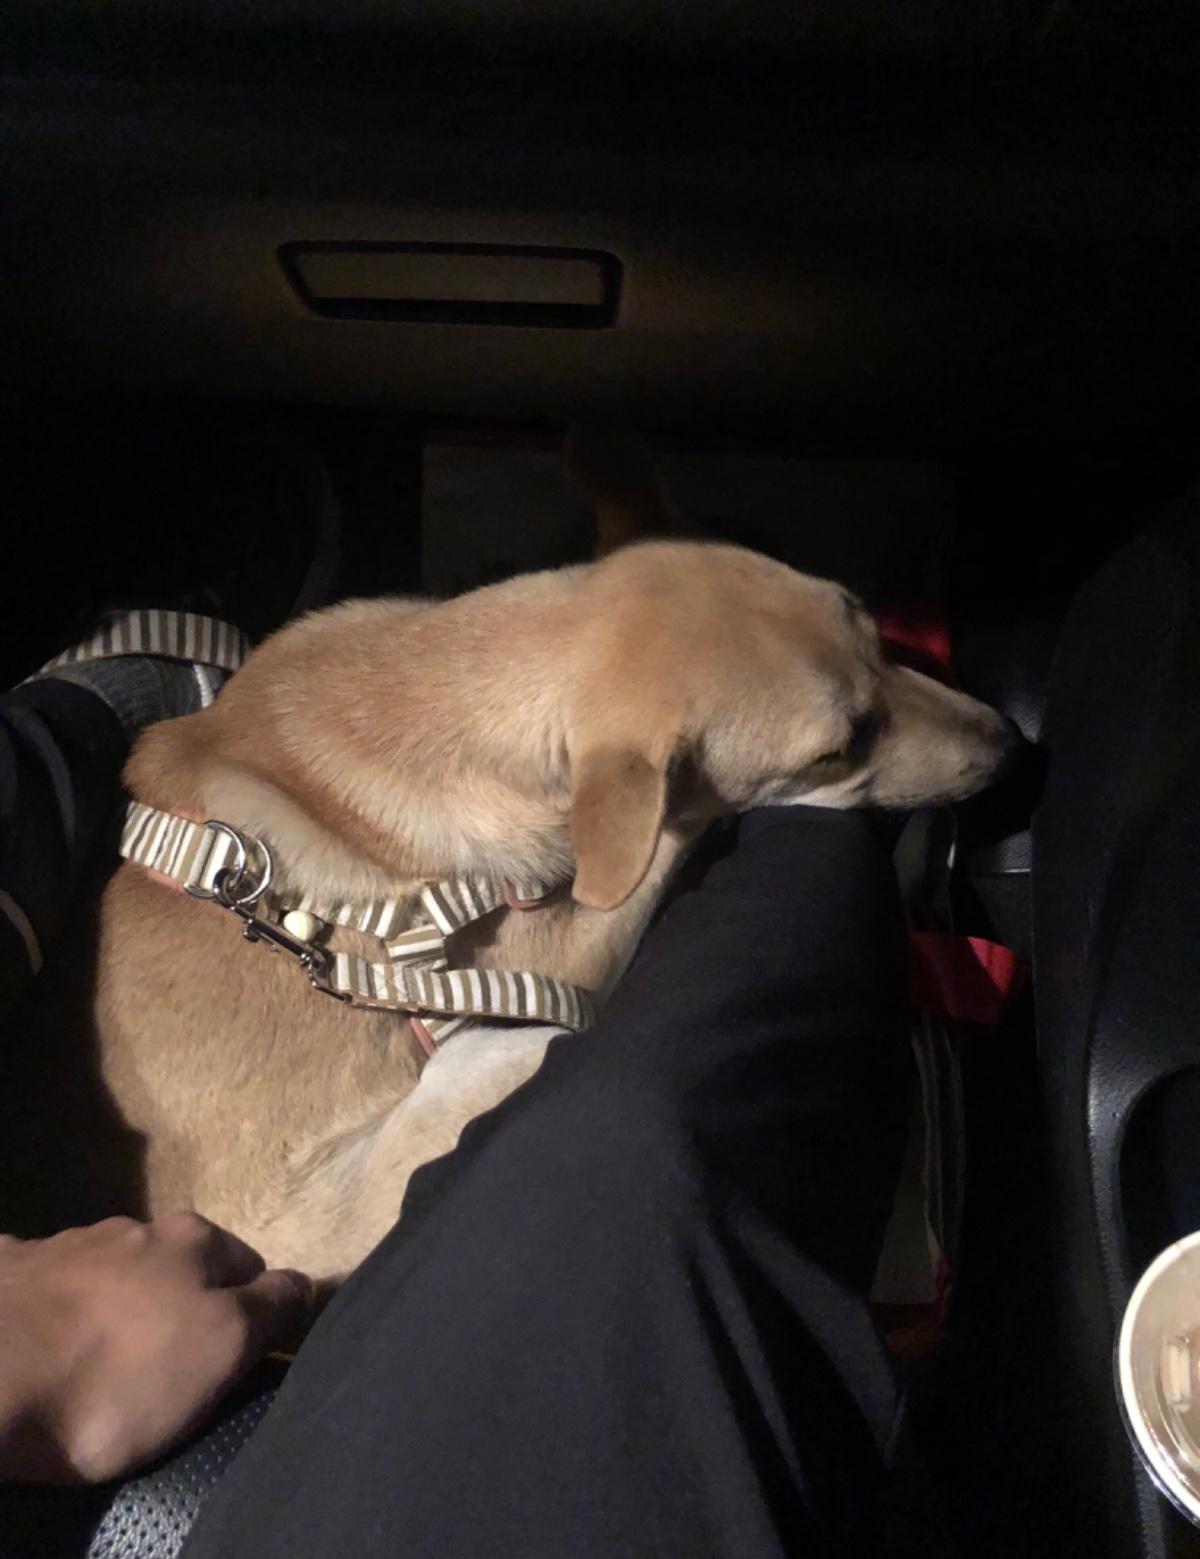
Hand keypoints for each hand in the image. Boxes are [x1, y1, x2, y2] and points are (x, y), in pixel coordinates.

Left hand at [0, 1212, 310, 1483]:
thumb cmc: (119, 1374)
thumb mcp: (223, 1349)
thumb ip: (271, 1309)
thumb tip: (302, 1282)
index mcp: (193, 1239)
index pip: (251, 1267)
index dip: (250, 1314)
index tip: (234, 1360)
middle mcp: (134, 1227)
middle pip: (178, 1268)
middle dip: (179, 1306)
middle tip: (169, 1369)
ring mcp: (66, 1244)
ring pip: (112, 1274)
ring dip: (115, 1306)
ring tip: (100, 1362)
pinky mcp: (9, 1271)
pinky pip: (45, 1284)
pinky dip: (53, 1305)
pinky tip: (42, 1338)